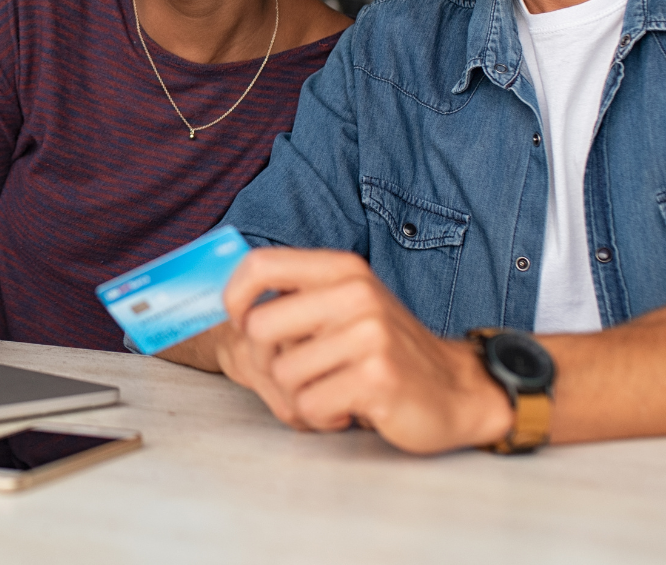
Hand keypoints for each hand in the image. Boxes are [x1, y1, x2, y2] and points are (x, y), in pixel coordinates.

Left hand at [221, 248, 513, 453]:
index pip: (260, 265)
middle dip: (265, 362)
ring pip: (283, 373)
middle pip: (260, 327)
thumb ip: (296, 297)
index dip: (235, 296)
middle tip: (294, 374)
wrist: (456, 387)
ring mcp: (368, 334)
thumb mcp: (345, 305)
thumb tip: (226, 303)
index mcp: (341, 269)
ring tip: (330, 390)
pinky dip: (320, 416)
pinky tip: (346, 408)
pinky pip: (310, 404)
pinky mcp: (377, 377)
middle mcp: (355, 293)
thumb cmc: (385, 349)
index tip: (240, 322)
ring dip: (298, 395)